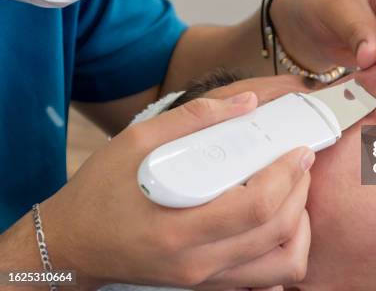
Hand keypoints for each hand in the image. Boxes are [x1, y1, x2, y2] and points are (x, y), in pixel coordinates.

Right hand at [41, 92, 313, 289]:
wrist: (74, 245)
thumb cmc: (99, 193)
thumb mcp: (136, 142)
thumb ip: (194, 118)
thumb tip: (247, 103)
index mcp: (178, 228)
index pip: (256, 207)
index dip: (287, 175)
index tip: (299, 149)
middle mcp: (198, 262)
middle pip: (277, 232)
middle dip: (301, 191)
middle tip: (301, 160)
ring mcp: (206, 280)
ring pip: (283, 263)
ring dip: (301, 224)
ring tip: (294, 191)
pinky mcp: (209, 285)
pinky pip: (268, 277)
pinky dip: (286, 250)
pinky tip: (279, 221)